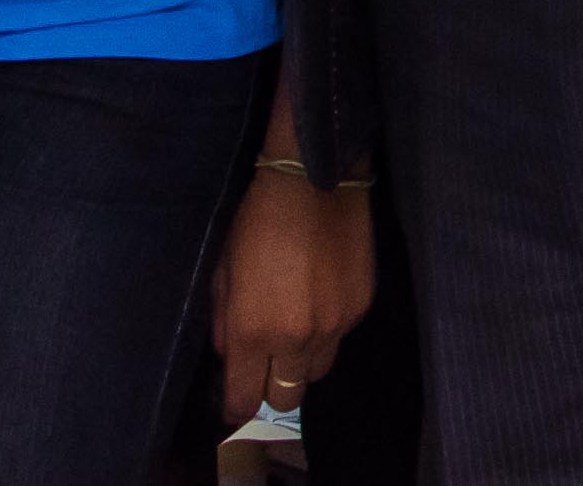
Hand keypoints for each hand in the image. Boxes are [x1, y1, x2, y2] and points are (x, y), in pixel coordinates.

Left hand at [217, 166, 375, 426]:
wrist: (314, 178)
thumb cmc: (256, 220)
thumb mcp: (223, 270)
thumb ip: (221, 322)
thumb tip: (229, 354)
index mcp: (253, 332)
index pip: (244, 401)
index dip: (237, 406)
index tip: (236, 396)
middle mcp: (296, 339)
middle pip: (285, 398)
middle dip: (271, 387)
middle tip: (266, 362)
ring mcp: (334, 325)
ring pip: (316, 372)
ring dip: (301, 362)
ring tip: (294, 329)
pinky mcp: (360, 306)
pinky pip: (340, 338)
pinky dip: (327, 331)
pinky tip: (319, 297)